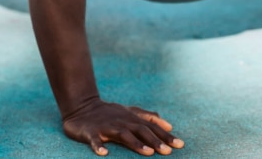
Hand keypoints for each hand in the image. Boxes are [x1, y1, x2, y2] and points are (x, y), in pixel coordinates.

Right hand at [62, 98, 184, 155]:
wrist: (81, 107)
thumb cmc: (109, 113)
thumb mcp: (129, 112)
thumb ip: (148, 117)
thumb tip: (168, 125)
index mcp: (131, 118)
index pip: (151, 126)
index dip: (165, 135)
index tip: (180, 144)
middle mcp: (121, 121)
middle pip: (141, 130)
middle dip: (155, 140)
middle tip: (168, 152)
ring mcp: (106, 127)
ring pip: (123, 134)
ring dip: (135, 143)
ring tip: (148, 153)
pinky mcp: (90, 132)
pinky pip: (94, 139)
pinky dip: (98, 145)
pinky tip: (104, 153)